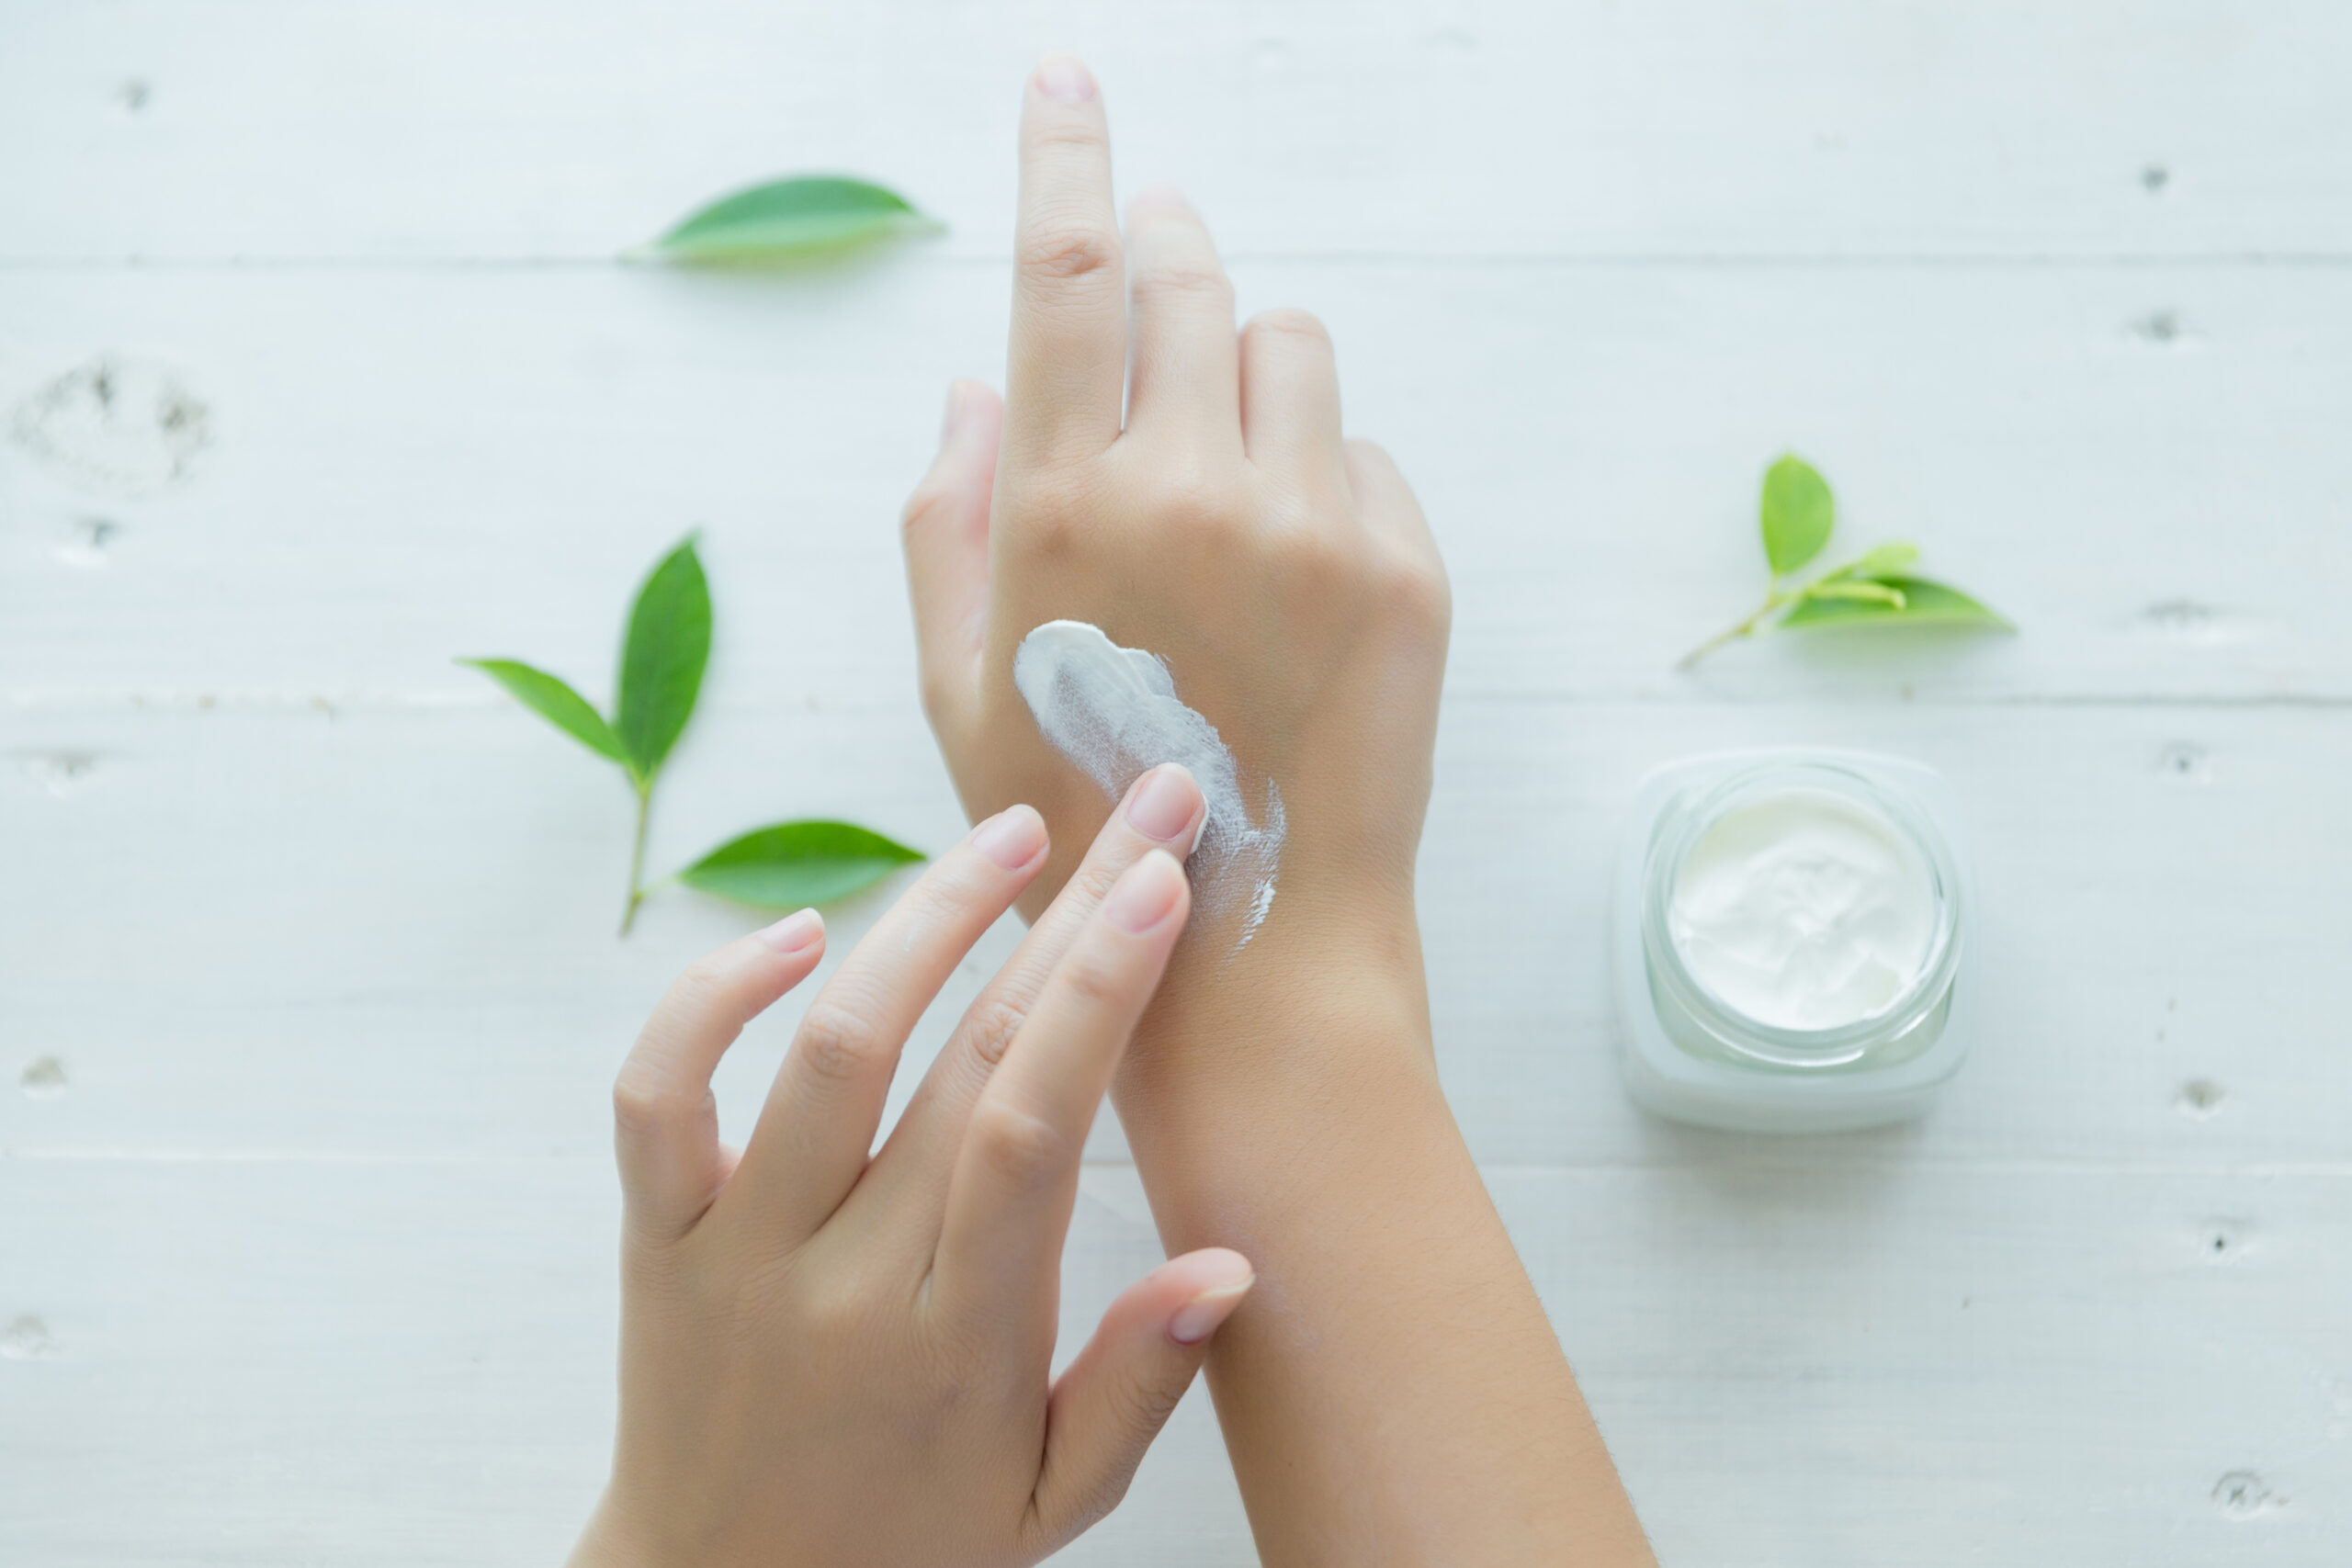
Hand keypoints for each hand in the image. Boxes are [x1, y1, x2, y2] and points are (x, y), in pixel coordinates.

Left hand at [569, 767, 1252, 1567]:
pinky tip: (794, 934)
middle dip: (1067, 917)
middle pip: (962, 1061)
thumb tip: (1228, 1264)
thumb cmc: (911, 1546)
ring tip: (1010, 839)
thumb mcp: (1053, 1501)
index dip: (1100, 993)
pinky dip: (709, 1000)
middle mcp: (846, 1281)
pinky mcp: (658, 1238)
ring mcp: (738, 1252)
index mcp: (958, 1344)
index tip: (1162, 886)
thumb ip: (1140, 1385)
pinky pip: (659, 1097)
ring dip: (924, 922)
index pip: (1034, 1132)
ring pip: (827, 1049)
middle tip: (1142, 813)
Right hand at [901, 53, 1449, 957]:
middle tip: (1158, 289)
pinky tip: (1297, 586)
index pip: (1060, 272)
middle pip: (1190, 281)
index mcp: (1059, 507)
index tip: (1068, 79)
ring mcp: (1309, 526)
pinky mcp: (1402, 568)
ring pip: (1290, 347)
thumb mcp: (958, 685)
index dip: (1063, 155)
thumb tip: (964, 384)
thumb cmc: (1075, 818)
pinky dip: (1327, 481)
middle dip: (1168, 264)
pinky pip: (1363, 450)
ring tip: (1229, 487)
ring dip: (1253, 379)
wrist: (1252, 944)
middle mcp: (1188, 492)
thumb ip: (944, 519)